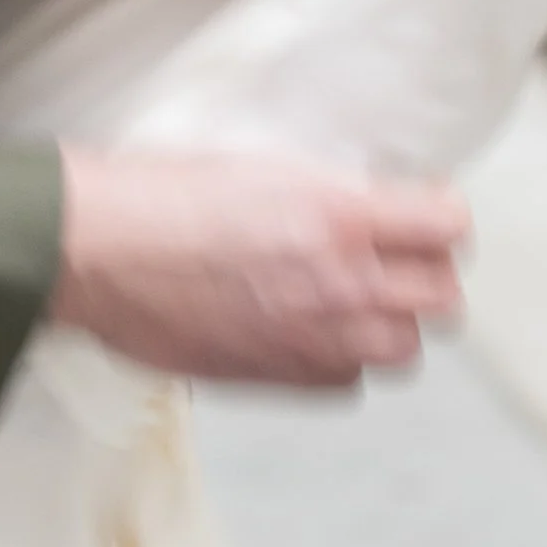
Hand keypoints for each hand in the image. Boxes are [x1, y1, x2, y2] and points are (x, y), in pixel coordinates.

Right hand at [50, 145, 468, 387]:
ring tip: (361, 300)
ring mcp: (312, 336)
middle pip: (442, 298)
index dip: (443, 216)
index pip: (449, 225)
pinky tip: (317, 331)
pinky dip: (343, 360)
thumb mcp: (262, 164)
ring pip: (403, 349)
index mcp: (340, 214)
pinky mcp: (277, 373)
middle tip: (401, 258)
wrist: (98, 249)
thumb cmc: (160, 195)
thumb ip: (330, 194)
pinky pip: (346, 382)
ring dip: (393, 324)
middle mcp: (340, 282)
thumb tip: (370, 208)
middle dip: (428, 274)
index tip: (427, 213)